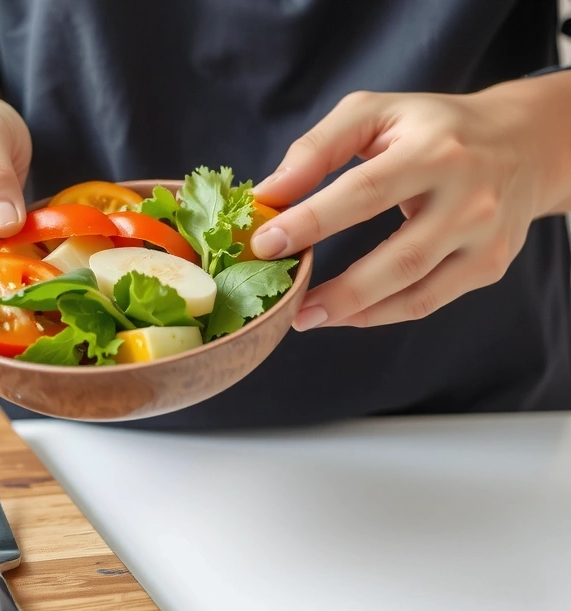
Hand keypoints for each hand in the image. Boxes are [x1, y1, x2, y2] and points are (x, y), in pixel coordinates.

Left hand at [249, 74, 570, 330]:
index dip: (312, 221)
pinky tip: (345, 314)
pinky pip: (428, 301)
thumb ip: (317, 148)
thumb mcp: (375, 114)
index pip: (365, 192)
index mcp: (434, 150)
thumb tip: (269, 194)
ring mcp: (483, 237)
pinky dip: (381, 314)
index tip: (265, 243)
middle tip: (286, 302)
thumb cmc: (433, 128)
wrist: (525, 143)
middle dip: (338, 287)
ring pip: (415, 289)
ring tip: (306, 317)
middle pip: (399, 256)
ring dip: (355, 311)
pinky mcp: (490, 265)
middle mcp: (467, 196)